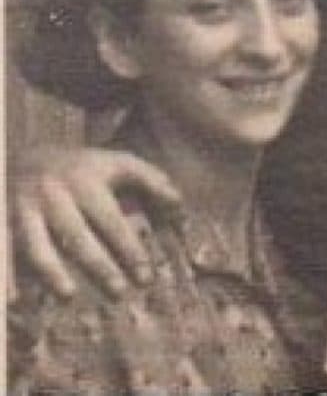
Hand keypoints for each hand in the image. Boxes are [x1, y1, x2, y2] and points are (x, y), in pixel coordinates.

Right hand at [11, 146, 181, 297]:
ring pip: (37, 246)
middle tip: (120, 294)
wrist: (26, 154)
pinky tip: (15, 301)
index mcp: (87, 183)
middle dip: (99, 267)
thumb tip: (180, 207)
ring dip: (52, 273)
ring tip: (70, 296)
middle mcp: (56, 196)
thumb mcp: (118, 163)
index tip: (146, 277)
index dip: (130, 250)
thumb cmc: (83, 167)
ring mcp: (25, 210)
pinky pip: (1, 251)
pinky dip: (5, 276)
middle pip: (79, 237)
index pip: (112, 223)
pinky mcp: (1, 221)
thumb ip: (152, 181)